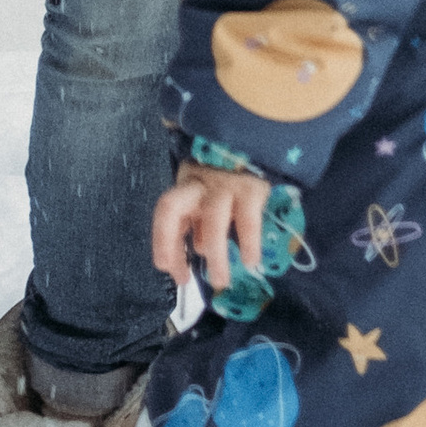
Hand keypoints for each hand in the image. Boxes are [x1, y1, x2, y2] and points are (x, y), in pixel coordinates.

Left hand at [153, 162, 271, 293]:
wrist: (261, 147)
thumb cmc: (230, 181)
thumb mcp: (208, 198)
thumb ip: (198, 223)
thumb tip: (196, 249)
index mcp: (187, 186)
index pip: (165, 211)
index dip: (164, 243)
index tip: (173, 272)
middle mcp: (200, 184)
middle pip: (173, 207)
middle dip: (171, 244)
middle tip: (185, 280)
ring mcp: (226, 185)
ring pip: (212, 218)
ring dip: (214, 254)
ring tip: (220, 280)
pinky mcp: (252, 189)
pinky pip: (248, 219)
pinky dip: (248, 242)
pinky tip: (250, 260)